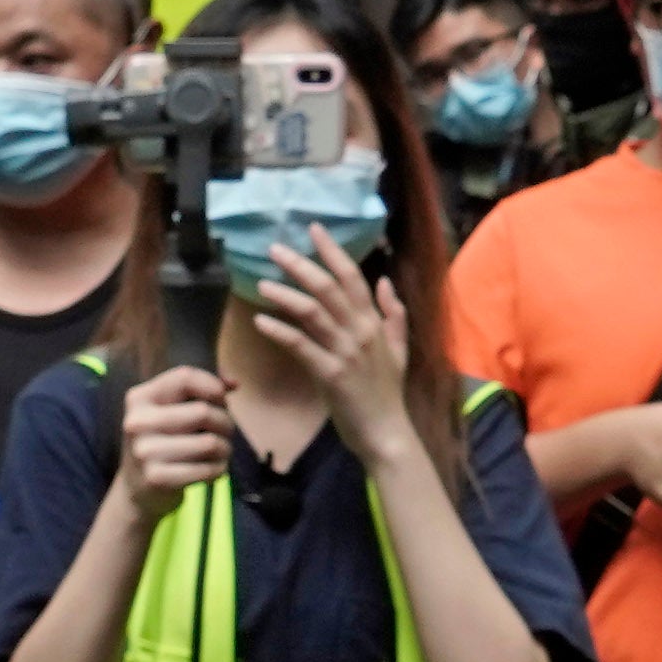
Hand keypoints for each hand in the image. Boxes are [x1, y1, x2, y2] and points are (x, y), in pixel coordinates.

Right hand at [116, 366, 237, 520]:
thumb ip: (200, 391)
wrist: (136, 490)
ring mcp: (144, 451)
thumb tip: (234, 382)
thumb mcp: (170, 411)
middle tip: (225, 432)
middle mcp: (137, 422)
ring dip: (225, 448)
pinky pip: (207, 469)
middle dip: (225, 422)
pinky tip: (213, 469)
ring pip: (210, 442)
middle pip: (203, 412)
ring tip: (221, 452)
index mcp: (139, 398)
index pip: (184, 377)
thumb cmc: (162, 443)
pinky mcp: (156, 478)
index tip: (222, 399)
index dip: (213, 386)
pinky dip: (219, 469)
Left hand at [242, 228, 413, 459]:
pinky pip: (301, 346)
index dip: (332, 250)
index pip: (352, 276)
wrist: (387, 433)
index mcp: (374, 323)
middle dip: (300, 264)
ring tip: (262, 284)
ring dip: (285, 294)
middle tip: (275, 249)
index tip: (313, 228)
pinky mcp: (330, 374)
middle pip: (327, 287)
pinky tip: (261, 321)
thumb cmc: (388, 394)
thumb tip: (384, 281)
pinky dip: (280, 331)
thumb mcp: (399, 349)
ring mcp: (345, 352)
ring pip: (312, 312)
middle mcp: (360, 331)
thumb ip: (393, 313)